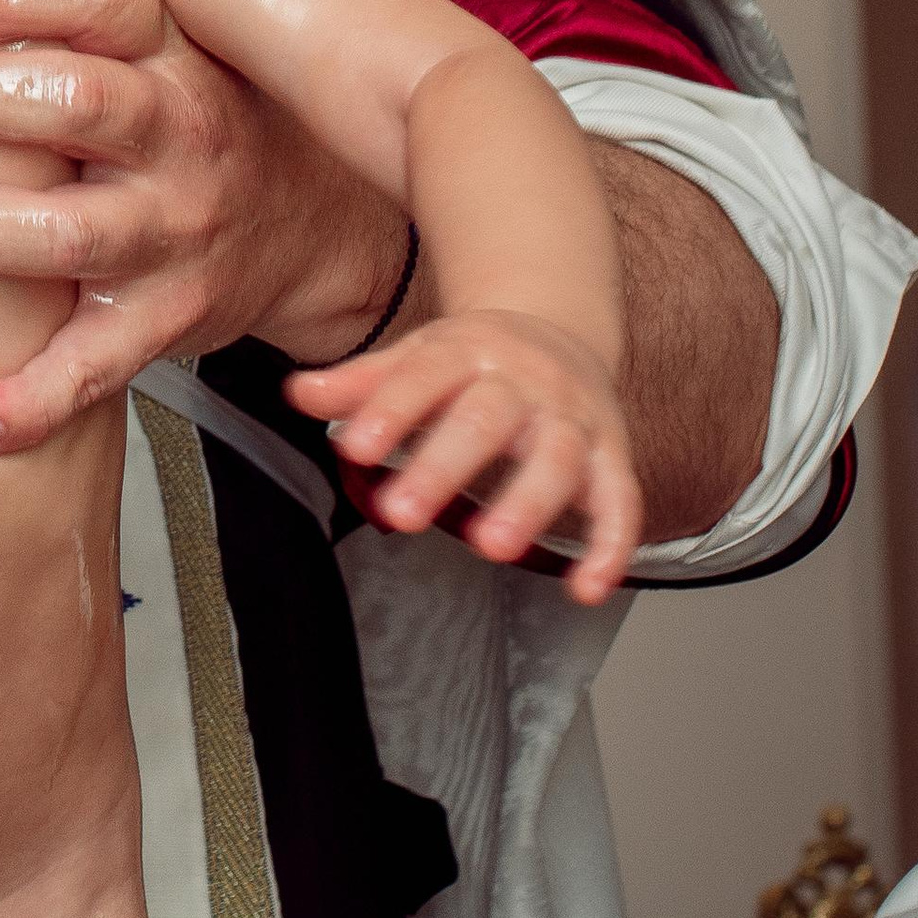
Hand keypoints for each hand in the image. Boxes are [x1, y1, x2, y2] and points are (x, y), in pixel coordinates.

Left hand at [0, 0, 407, 452]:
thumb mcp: (161, 22)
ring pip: (72, 231)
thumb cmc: (192, 102)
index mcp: (171, 46)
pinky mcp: (167, 317)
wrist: (315, 219)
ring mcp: (177, 230)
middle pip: (82, 103)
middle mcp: (181, 132)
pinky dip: (33, 399)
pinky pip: (98, 365)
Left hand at [288, 309, 640, 602]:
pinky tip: (586, 589)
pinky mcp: (612, 455)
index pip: (425, 376)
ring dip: (529, 503)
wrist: (560, 327)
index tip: (355, 447)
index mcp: (468, 350)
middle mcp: (526, 381)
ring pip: (558, 458)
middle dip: (445, 465)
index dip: (391, 411)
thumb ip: (360, 383)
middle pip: (488, 419)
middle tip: (402, 513)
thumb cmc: (472, 359)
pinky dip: (610, 546)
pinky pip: (621, 501)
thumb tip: (297, 394)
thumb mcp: (415, 357)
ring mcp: (573, 417)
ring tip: (492, 546)